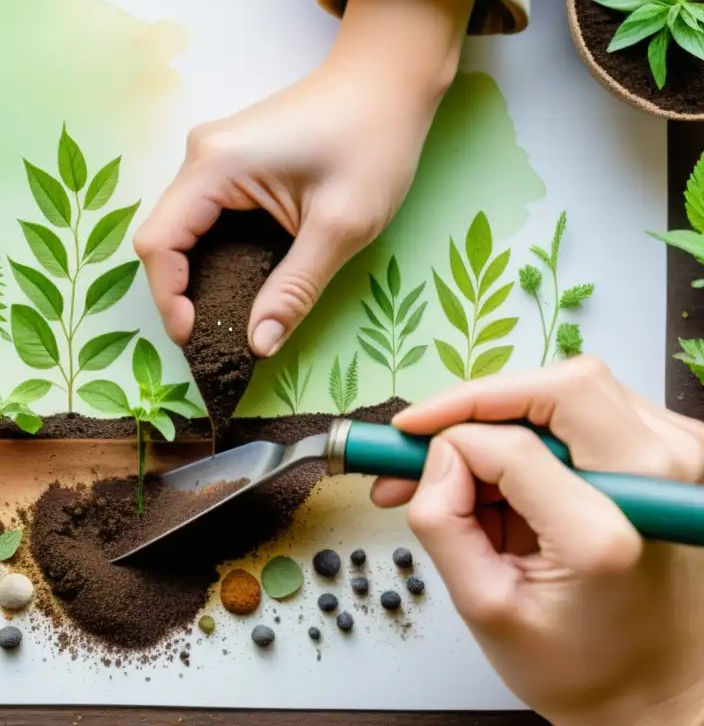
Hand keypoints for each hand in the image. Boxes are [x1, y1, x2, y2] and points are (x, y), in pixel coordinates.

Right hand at [134, 0, 475, 356]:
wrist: (389, 78)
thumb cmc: (373, 140)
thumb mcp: (341, 226)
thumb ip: (295, 289)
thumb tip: (260, 345)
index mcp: (215, 167)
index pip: (159, 244)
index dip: (168, 298)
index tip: (198, 337)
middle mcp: (200, 157)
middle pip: (163, 238)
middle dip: (180, 292)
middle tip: (214, 335)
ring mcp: (212, 156)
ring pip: (181, 229)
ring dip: (195, 274)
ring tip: (227, 314)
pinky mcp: (230, 161)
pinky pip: (203, 217)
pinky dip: (213, 253)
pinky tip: (241, 279)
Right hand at [377, 356, 703, 725]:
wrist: (655, 690)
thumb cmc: (579, 665)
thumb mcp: (485, 609)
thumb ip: (444, 524)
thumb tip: (435, 456)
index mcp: (606, 533)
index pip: (509, 446)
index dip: (445, 438)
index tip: (401, 447)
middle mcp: (660, 482)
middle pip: (561, 387)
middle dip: (479, 402)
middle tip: (426, 434)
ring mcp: (682, 463)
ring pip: (577, 388)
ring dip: (510, 414)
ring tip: (468, 468)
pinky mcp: (680, 456)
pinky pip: (597, 407)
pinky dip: (544, 424)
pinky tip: (516, 469)